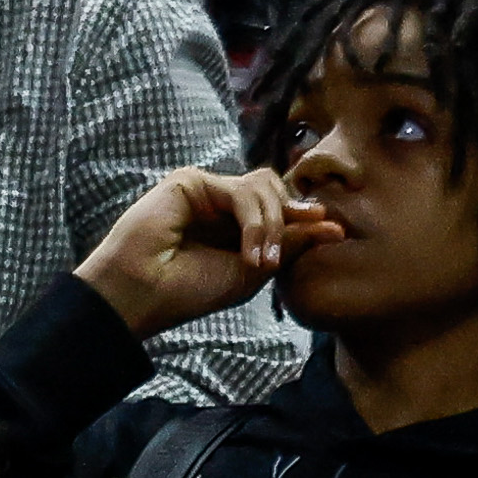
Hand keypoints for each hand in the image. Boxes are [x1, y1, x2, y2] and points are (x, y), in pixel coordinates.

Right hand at [76, 166, 343, 338]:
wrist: (143, 295)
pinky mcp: (189, 182)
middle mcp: (218, 204)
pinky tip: (249, 253)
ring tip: (260, 261)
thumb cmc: (188, 292)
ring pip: (263, 186)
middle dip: (287, 219)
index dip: (302, 215)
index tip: (333, 231)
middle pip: (274, 187)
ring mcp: (204, 191)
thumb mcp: (251, 272)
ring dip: (272, 224)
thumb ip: (289, 244)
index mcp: (231, 224)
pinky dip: (254, 222)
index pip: (277, 204)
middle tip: (277, 257)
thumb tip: (335, 225)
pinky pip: (241, 191)